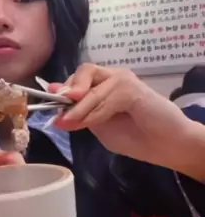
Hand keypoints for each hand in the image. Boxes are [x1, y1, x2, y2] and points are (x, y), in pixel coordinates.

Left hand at [49, 64, 199, 170]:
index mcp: (105, 84)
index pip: (79, 77)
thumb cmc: (136, 137)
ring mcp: (124, 80)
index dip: (63, 90)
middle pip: (85, 70)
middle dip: (69, 91)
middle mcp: (114, 77)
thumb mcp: (100, 126)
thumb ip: (82, 113)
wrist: (167, 145)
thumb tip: (56, 100)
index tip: (50, 107)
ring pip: (92, 86)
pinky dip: (95, 112)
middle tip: (61, 113)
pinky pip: (107, 98)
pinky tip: (90, 123)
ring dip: (78, 107)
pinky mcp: (133, 89)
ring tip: (71, 123)